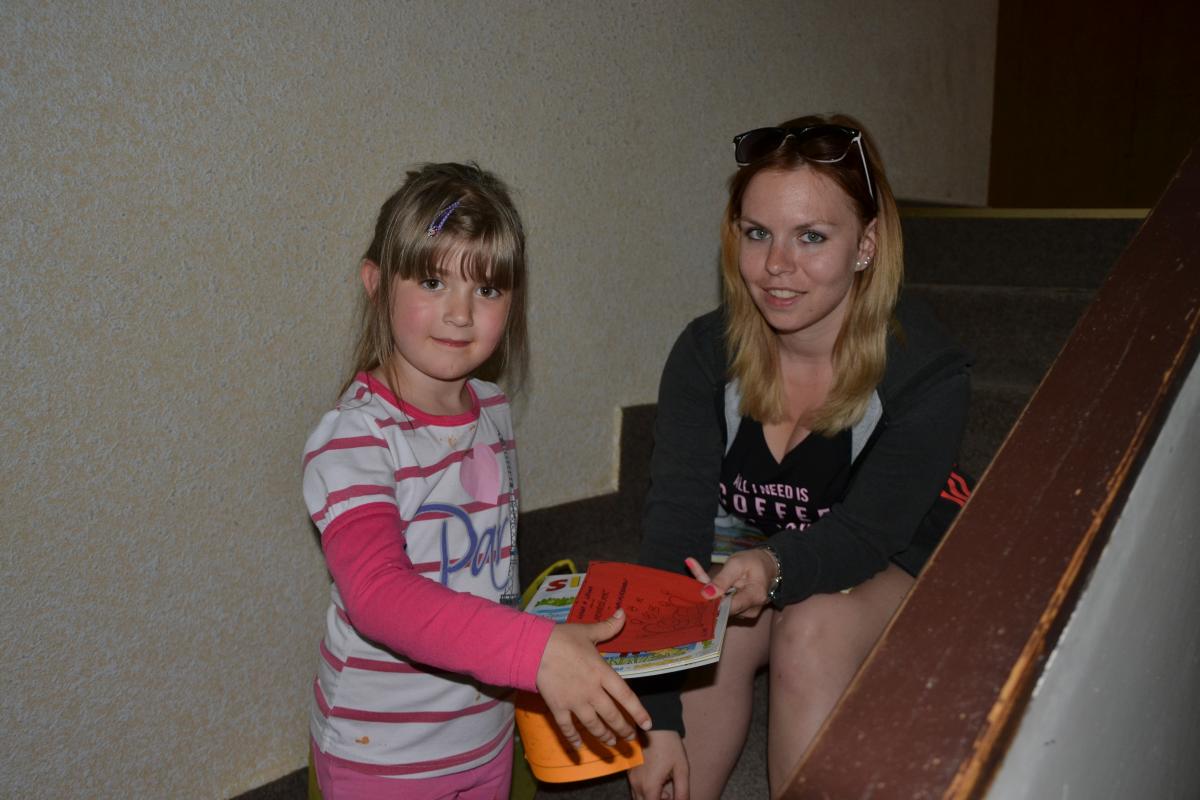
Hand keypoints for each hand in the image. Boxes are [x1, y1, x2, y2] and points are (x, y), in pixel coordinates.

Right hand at [536, 609, 652, 747]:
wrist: (534, 648)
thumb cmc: (562, 638)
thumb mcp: (587, 631)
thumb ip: (608, 627)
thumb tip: (624, 613)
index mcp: (602, 673)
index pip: (626, 696)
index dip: (638, 712)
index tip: (647, 725)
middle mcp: (592, 691)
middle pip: (612, 716)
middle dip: (622, 729)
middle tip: (630, 739)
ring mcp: (575, 702)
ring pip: (593, 725)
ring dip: (604, 736)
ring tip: (611, 743)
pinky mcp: (558, 707)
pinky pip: (567, 728)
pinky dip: (573, 739)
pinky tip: (579, 747)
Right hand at [627, 729, 688, 799]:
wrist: (655, 725)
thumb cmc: (670, 746)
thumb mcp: (682, 770)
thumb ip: (682, 792)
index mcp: (649, 787)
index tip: (671, 798)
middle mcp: (636, 785)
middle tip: (669, 794)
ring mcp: (631, 778)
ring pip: (638, 798)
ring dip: (650, 798)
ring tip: (665, 787)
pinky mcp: (630, 771)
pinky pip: (635, 789)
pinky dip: (645, 790)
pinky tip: (657, 779)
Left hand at [686, 551, 774, 618]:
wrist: (766, 566)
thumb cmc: (752, 562)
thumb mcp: (736, 563)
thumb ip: (722, 579)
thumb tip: (706, 595)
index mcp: (755, 596)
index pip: (729, 607)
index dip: (712, 602)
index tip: (698, 592)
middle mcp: (751, 610)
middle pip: (723, 608)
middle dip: (708, 594)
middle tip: (696, 575)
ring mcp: (746, 613)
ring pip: (721, 607)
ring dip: (711, 594)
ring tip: (701, 574)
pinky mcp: (740, 612)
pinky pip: (723, 606)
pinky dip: (716, 596)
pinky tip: (710, 584)